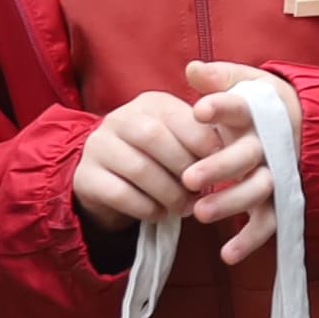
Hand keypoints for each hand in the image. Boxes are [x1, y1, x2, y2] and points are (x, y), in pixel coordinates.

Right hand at [75, 90, 222, 229]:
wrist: (108, 178)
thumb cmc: (158, 158)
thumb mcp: (179, 140)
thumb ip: (202, 138)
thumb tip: (233, 153)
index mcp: (150, 103)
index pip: (178, 115)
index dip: (202, 140)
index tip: (221, 162)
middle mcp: (120, 119)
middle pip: (154, 137)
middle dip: (183, 168)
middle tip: (200, 191)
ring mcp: (98, 147)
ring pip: (138, 168)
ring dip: (168, 192)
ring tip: (184, 207)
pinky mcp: (85, 177)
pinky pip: (120, 194)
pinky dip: (146, 208)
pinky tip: (159, 213)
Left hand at [178, 63, 299, 269]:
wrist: (309, 128)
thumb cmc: (265, 106)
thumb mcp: (246, 85)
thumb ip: (219, 78)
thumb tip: (191, 69)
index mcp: (258, 112)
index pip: (240, 106)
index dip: (221, 107)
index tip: (198, 110)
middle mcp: (269, 144)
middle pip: (247, 156)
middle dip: (220, 167)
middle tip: (189, 178)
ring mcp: (276, 173)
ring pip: (258, 190)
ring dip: (231, 202)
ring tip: (200, 213)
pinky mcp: (280, 199)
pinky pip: (269, 221)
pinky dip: (250, 239)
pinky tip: (226, 254)